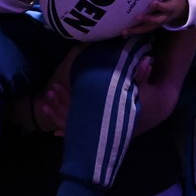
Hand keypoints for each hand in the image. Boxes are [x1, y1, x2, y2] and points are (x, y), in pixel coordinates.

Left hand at [34, 47, 154, 135]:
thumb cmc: (145, 104)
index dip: (68, 97)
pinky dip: (66, 133)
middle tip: (49, 91)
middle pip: (73, 116)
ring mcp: (97, 131)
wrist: (150, 117)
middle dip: (59, 104)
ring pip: (72, 126)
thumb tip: (147, 60)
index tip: (58, 85)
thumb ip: (143, 76)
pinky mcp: (96, 134)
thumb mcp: (145, 90)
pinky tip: (54, 132)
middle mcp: (99, 125)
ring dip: (57, 116)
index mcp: (106, 114)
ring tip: (45, 104)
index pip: (82, 106)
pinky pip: (78, 135)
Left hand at [124, 0, 187, 34]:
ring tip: (124, 32)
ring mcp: (156, 23)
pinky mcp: (150, 26)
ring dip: (135, 30)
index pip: (166, 8)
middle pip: (155, 21)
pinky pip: (142, 30)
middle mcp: (163, 18)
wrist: (178, 12)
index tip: (153, 3)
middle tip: (137, 17)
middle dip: (146, 20)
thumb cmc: (175, 0)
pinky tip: (123, 33)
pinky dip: (133, 32)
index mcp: (170, 9)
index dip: (160, 6)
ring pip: (146, 28)